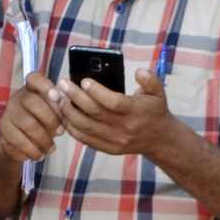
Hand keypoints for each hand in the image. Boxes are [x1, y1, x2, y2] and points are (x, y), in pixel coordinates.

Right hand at [0, 72, 64, 160]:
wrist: (19, 143)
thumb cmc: (42, 124)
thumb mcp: (53, 115)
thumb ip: (59, 110)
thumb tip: (66, 110)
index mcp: (32, 90)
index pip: (34, 79)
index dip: (45, 86)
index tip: (57, 97)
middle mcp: (18, 97)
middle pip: (33, 102)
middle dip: (51, 119)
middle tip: (61, 132)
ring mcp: (9, 112)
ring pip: (28, 124)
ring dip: (44, 139)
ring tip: (52, 148)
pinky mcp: (4, 129)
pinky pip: (20, 140)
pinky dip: (33, 150)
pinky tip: (40, 155)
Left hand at [51, 67, 174, 156]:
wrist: (160, 140)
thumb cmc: (155, 111)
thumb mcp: (158, 93)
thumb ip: (150, 80)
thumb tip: (139, 71)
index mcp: (136, 112)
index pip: (113, 102)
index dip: (97, 92)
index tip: (84, 81)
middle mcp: (125, 128)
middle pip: (95, 113)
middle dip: (75, 97)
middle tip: (63, 84)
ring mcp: (116, 140)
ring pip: (86, 127)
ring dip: (69, 112)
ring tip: (59, 98)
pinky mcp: (109, 148)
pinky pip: (86, 139)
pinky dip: (72, 128)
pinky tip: (65, 116)